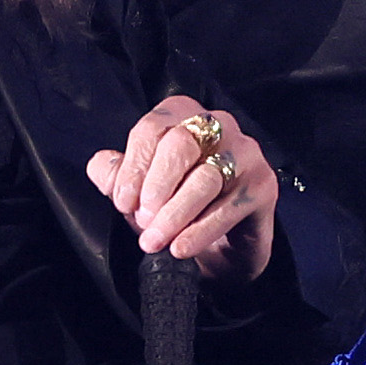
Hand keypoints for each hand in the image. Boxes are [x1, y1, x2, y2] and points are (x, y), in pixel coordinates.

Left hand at [89, 96, 276, 283]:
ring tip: (154, 241)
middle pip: (181, 144)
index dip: (134, 166)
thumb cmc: (179, 208)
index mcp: (183, 115)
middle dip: (156, 186)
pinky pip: (229, 207)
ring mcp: (245, 153)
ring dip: (174, 214)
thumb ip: (117, 176)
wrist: (223, 249)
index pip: (153, 127)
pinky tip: (180, 248)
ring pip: (205, 178)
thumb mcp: (140, 193)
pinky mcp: (264, 185)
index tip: (123, 202)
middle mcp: (219, 125)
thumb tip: (101, 165)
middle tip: (141, 219)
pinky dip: (200, 230)